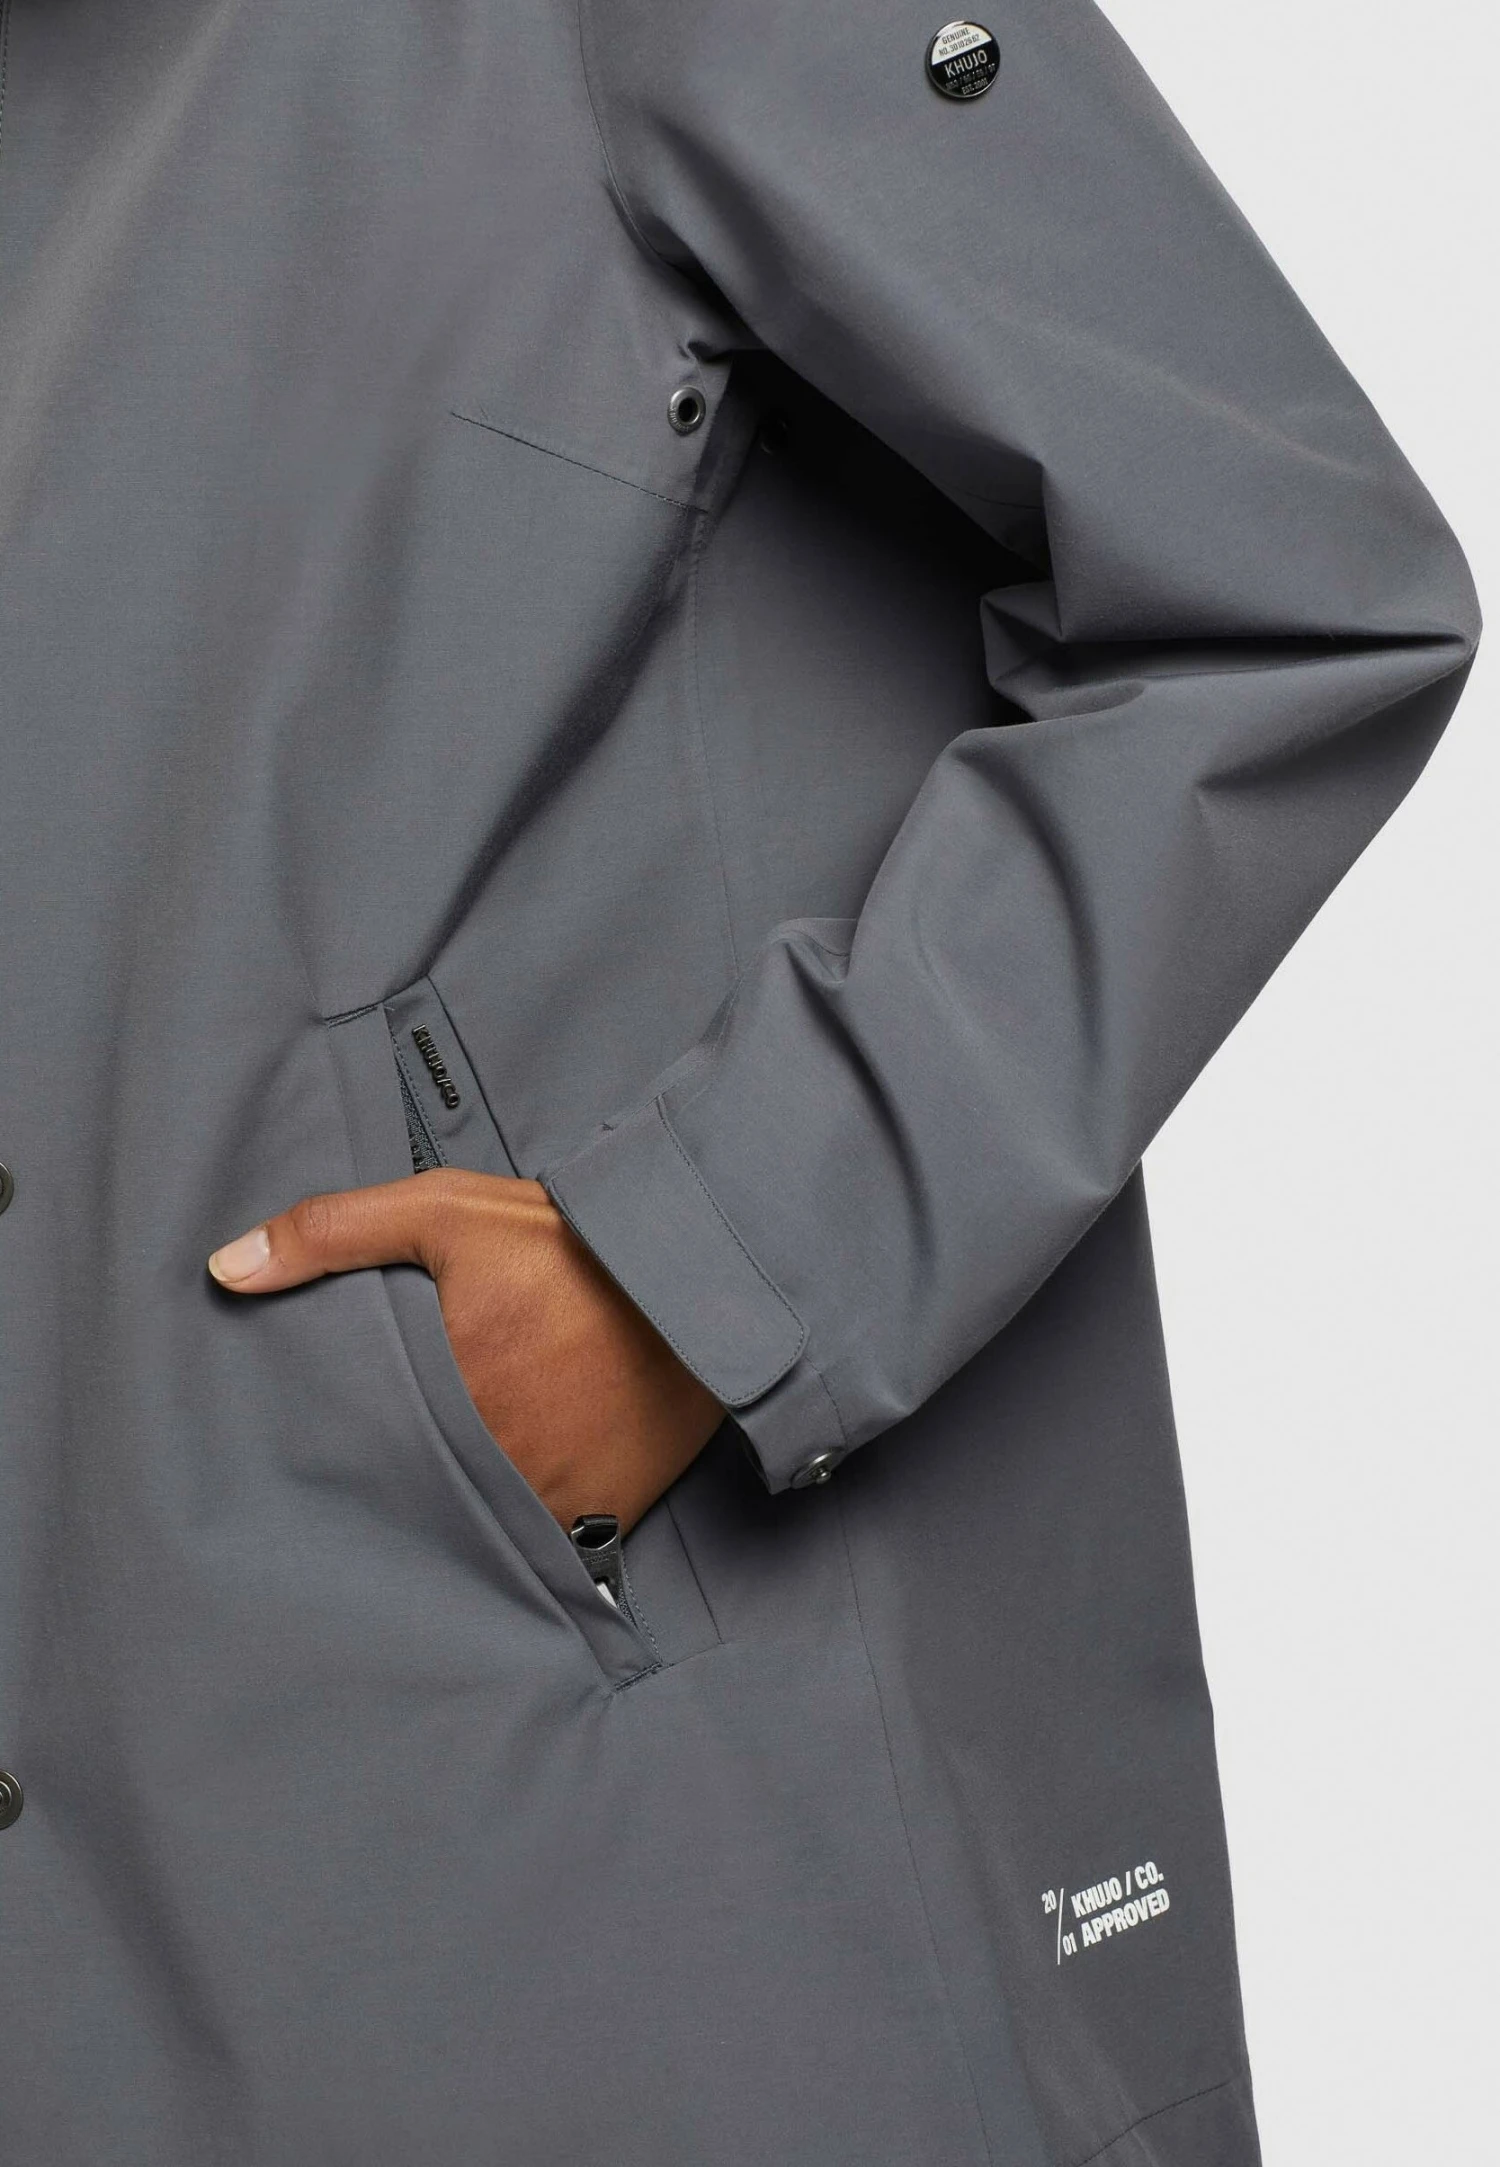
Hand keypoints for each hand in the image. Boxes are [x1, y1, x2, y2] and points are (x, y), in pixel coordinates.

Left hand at [207, 1171, 724, 1533]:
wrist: (705, 1280)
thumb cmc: (573, 1244)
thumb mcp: (447, 1212)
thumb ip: (332, 1233)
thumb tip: (224, 1268)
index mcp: (439, 1392)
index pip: (358, 1446)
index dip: (341, 1445)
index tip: (333, 1438)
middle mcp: (487, 1461)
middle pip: (414, 1494)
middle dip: (399, 1482)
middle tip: (390, 1462)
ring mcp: (547, 1495)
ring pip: (475, 1525)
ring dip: (459, 1510)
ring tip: (448, 1483)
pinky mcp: (603, 1515)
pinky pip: (545, 1541)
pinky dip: (526, 1525)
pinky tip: (514, 1496)